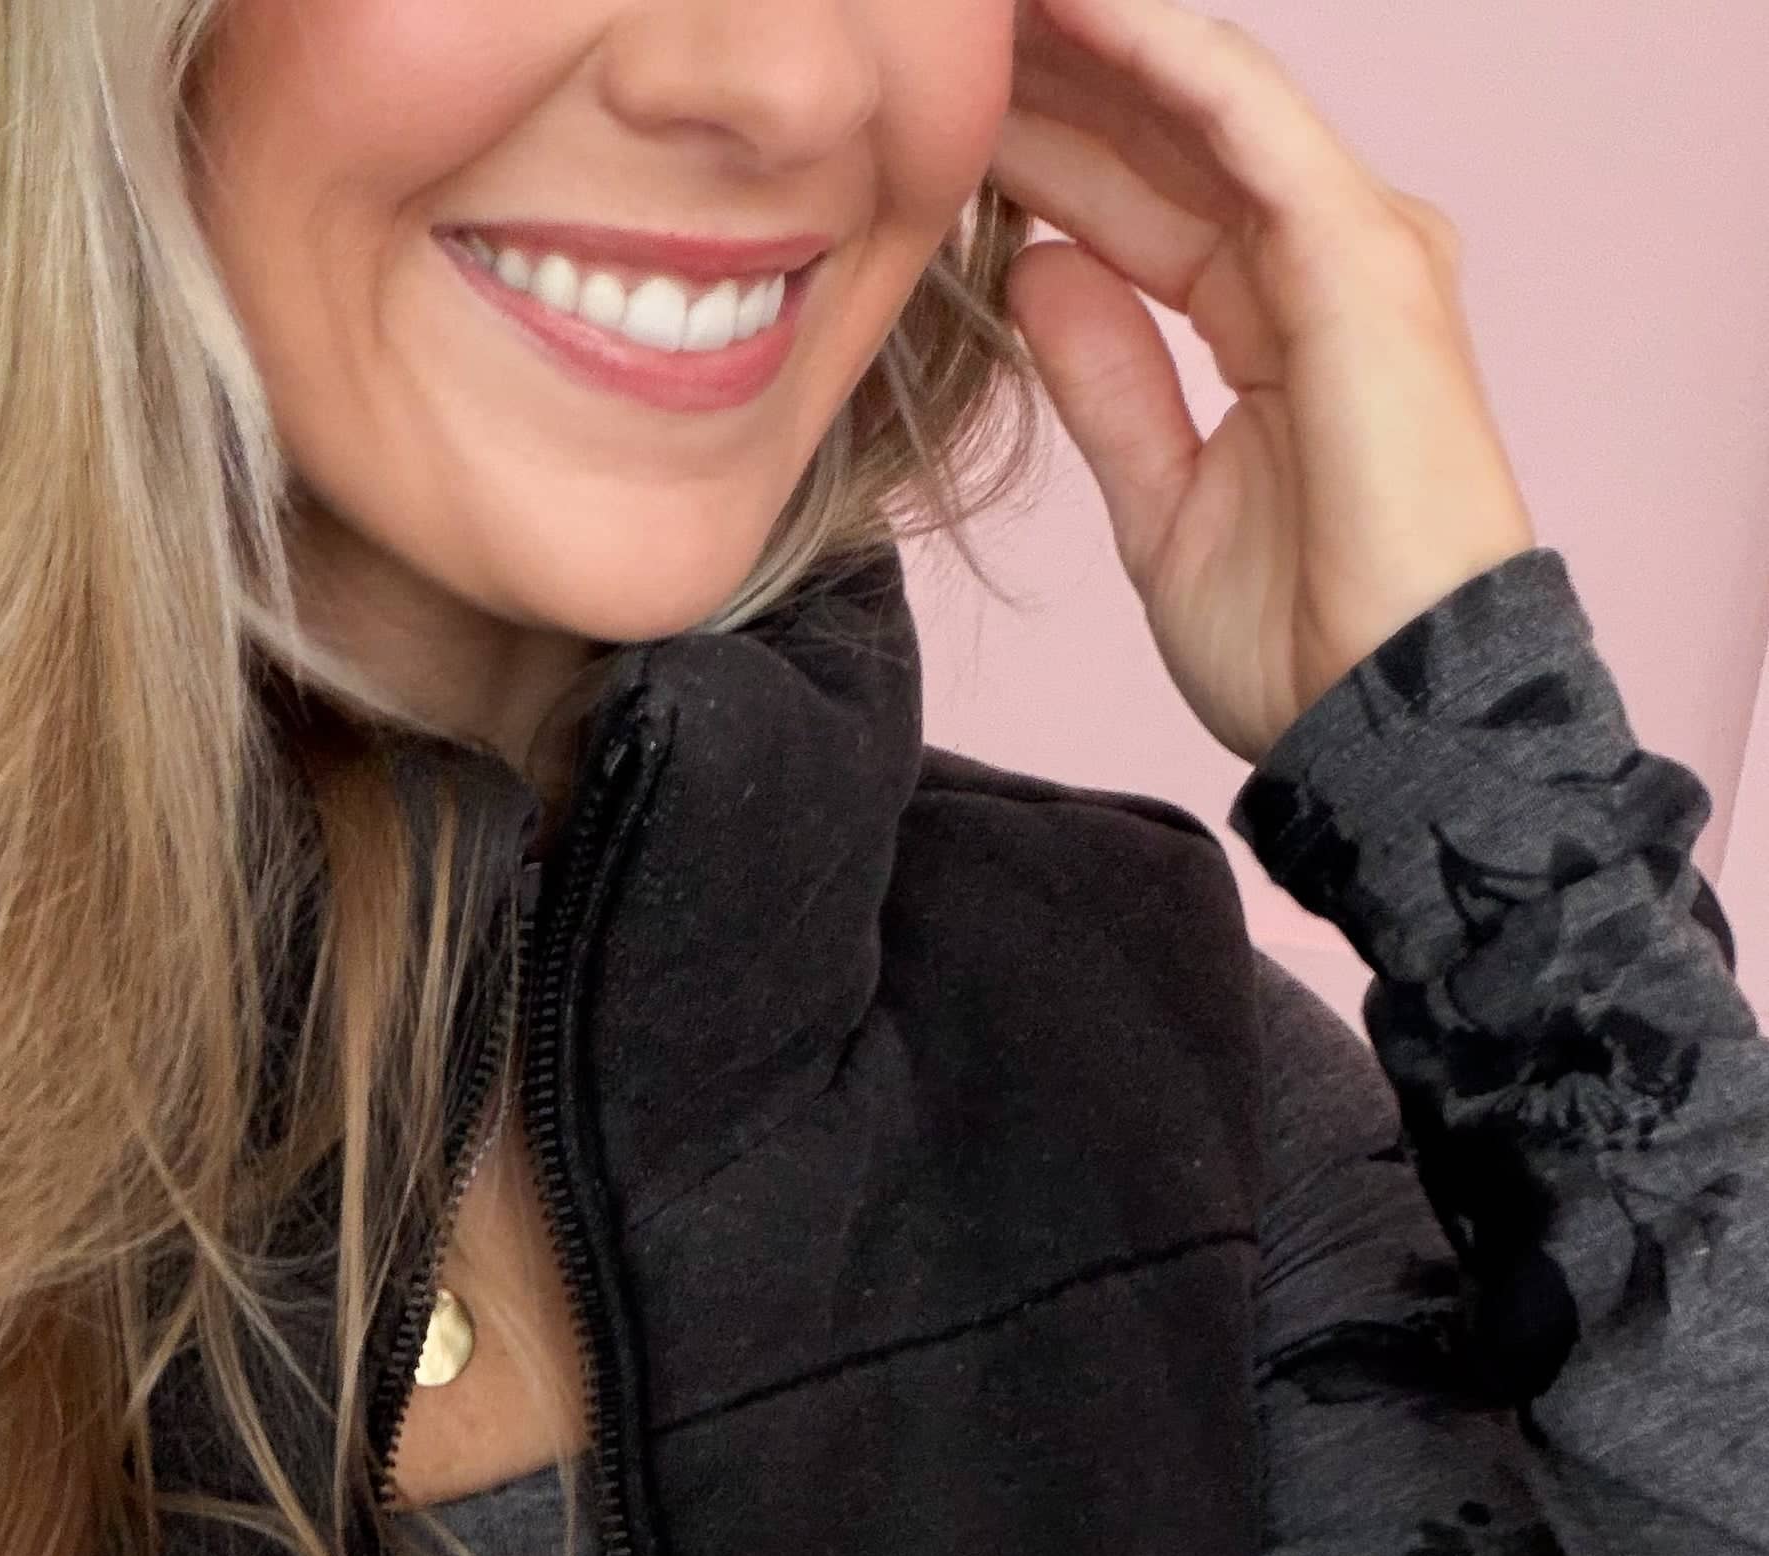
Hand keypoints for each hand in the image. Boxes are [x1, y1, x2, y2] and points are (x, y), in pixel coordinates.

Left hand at [988, 0, 1537, 765]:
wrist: (1383, 716)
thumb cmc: (1297, 646)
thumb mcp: (1163, 503)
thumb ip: (1109, 385)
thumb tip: (1041, 275)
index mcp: (1275, 316)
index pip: (1141, 199)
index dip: (1044, 146)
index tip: (941, 112)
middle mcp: (1322, 256)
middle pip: (1166, 131)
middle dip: (1056, 71)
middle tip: (950, 26)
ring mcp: (1349, 243)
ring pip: (1201, 99)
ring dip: (1095, 37)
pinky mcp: (1359, 251)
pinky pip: (1244, 118)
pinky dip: (1158, 54)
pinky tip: (1076, 12)